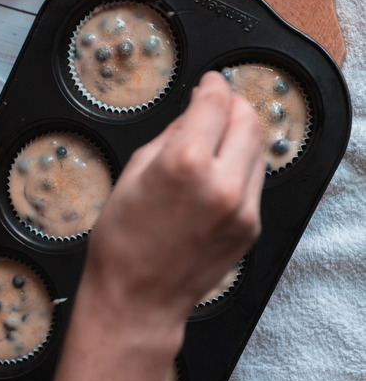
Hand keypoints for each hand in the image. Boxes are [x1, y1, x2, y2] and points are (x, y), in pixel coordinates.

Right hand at [52, 71, 264, 380]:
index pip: (215, 103)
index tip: (210, 82)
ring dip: (240, 136)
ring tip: (214, 141)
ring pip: (258, 149)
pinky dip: (240, 168)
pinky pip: (254, 182)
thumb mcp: (132, 174)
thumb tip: (195, 114)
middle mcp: (221, 182)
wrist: (137, 298)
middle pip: (248, 120)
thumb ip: (170, 136)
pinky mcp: (250, 227)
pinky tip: (216, 175)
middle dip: (233, 105)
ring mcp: (242, 207)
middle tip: (217, 104)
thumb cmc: (122, 243)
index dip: (213, 85)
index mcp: (185, 162)